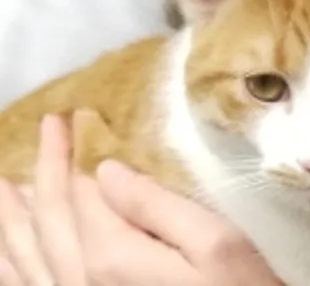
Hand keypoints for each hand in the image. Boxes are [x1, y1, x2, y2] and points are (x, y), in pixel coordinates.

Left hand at [0, 116, 280, 285]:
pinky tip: (8, 258)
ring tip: (6, 186)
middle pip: (52, 219)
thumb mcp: (214, 241)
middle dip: (45, 170)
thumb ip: (155, 205)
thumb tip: (108, 169)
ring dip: (14, 220)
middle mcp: (85, 285)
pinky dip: (13, 271)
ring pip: (30, 260)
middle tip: (48, 126)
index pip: (83, 191)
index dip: (76, 152)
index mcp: (114, 257)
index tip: (74, 116)